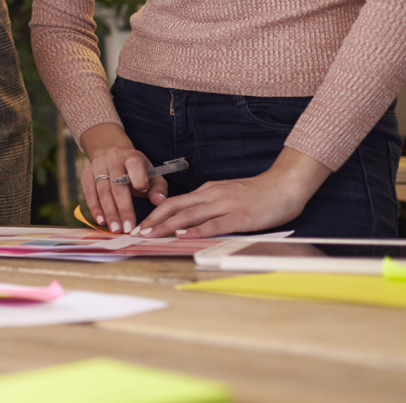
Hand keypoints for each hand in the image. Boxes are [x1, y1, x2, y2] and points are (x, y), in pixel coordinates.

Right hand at [76, 124, 160, 233]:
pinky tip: (101, 220)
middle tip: (127, 228)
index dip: (138, 177)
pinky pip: (89, 193)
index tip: (143, 192)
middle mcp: (112, 158)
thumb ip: (158, 188)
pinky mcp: (86, 173)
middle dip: (122, 208)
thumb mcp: (152, 175)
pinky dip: (95, 208)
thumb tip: (160, 201)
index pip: (134, 164)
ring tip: (115, 229)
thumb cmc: (138, 171)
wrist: (113, 156)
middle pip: (117, 185)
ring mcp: (97, 165)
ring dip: (109, 212)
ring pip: (102, 191)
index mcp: (131, 156)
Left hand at [133, 149, 328, 238]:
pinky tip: (184, 235)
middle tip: (137, 232)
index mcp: (208, 191)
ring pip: (190, 216)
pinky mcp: (240, 217)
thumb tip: (191, 220)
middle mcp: (212, 196)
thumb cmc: (258, 194)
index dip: (156, 214)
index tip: (142, 225)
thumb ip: (210, 205)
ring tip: (150, 235)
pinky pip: (214, 224)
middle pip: (176, 208)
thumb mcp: (227, 195)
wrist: (285, 186)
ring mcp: (226, 205)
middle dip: (154, 220)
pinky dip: (197, 230)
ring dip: (167, 226)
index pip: (175, 202)